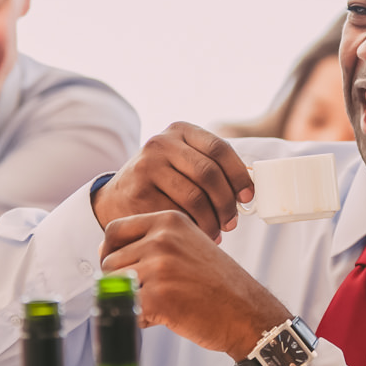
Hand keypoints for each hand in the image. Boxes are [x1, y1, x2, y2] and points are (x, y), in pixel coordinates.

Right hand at [91, 122, 253, 239]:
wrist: (116, 197)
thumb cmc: (163, 182)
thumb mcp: (184, 162)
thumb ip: (212, 167)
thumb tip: (249, 191)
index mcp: (180, 131)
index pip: (220, 149)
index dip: (239, 175)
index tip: (248, 197)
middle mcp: (161, 143)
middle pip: (210, 174)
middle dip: (227, 202)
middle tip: (232, 222)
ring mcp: (147, 166)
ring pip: (195, 197)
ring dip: (212, 220)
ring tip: (217, 232)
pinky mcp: (138, 192)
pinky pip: (177, 214)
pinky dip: (193, 228)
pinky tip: (197, 234)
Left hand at [99, 211, 290, 359]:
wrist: (248, 313)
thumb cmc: (221, 286)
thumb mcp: (190, 245)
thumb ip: (154, 241)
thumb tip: (105, 251)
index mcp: (170, 221)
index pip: (114, 230)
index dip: (110, 252)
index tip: (121, 267)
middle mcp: (163, 239)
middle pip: (109, 262)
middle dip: (122, 282)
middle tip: (153, 293)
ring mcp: (159, 266)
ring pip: (114, 287)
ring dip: (130, 300)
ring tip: (162, 304)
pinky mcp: (158, 296)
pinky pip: (127, 310)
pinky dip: (140, 319)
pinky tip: (165, 317)